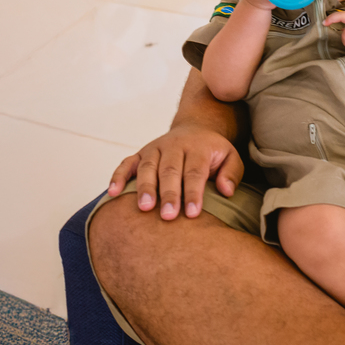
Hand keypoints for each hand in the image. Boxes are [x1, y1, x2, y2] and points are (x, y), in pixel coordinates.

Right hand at [108, 123, 243, 219]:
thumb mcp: (230, 157)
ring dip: (144, 187)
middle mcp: (174, 146)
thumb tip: (226, 191)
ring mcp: (155, 148)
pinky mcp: (140, 153)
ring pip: (148, 167)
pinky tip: (113, 193)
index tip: (192, 213)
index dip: (193, 192)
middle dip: (168, 193)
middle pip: (170, 170)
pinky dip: (119, 177)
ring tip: (144, 208)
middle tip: (167, 216)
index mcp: (198, 147)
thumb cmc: (212, 152)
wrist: (195, 128)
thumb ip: (231, 173)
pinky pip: (127, 163)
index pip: (195, 171)